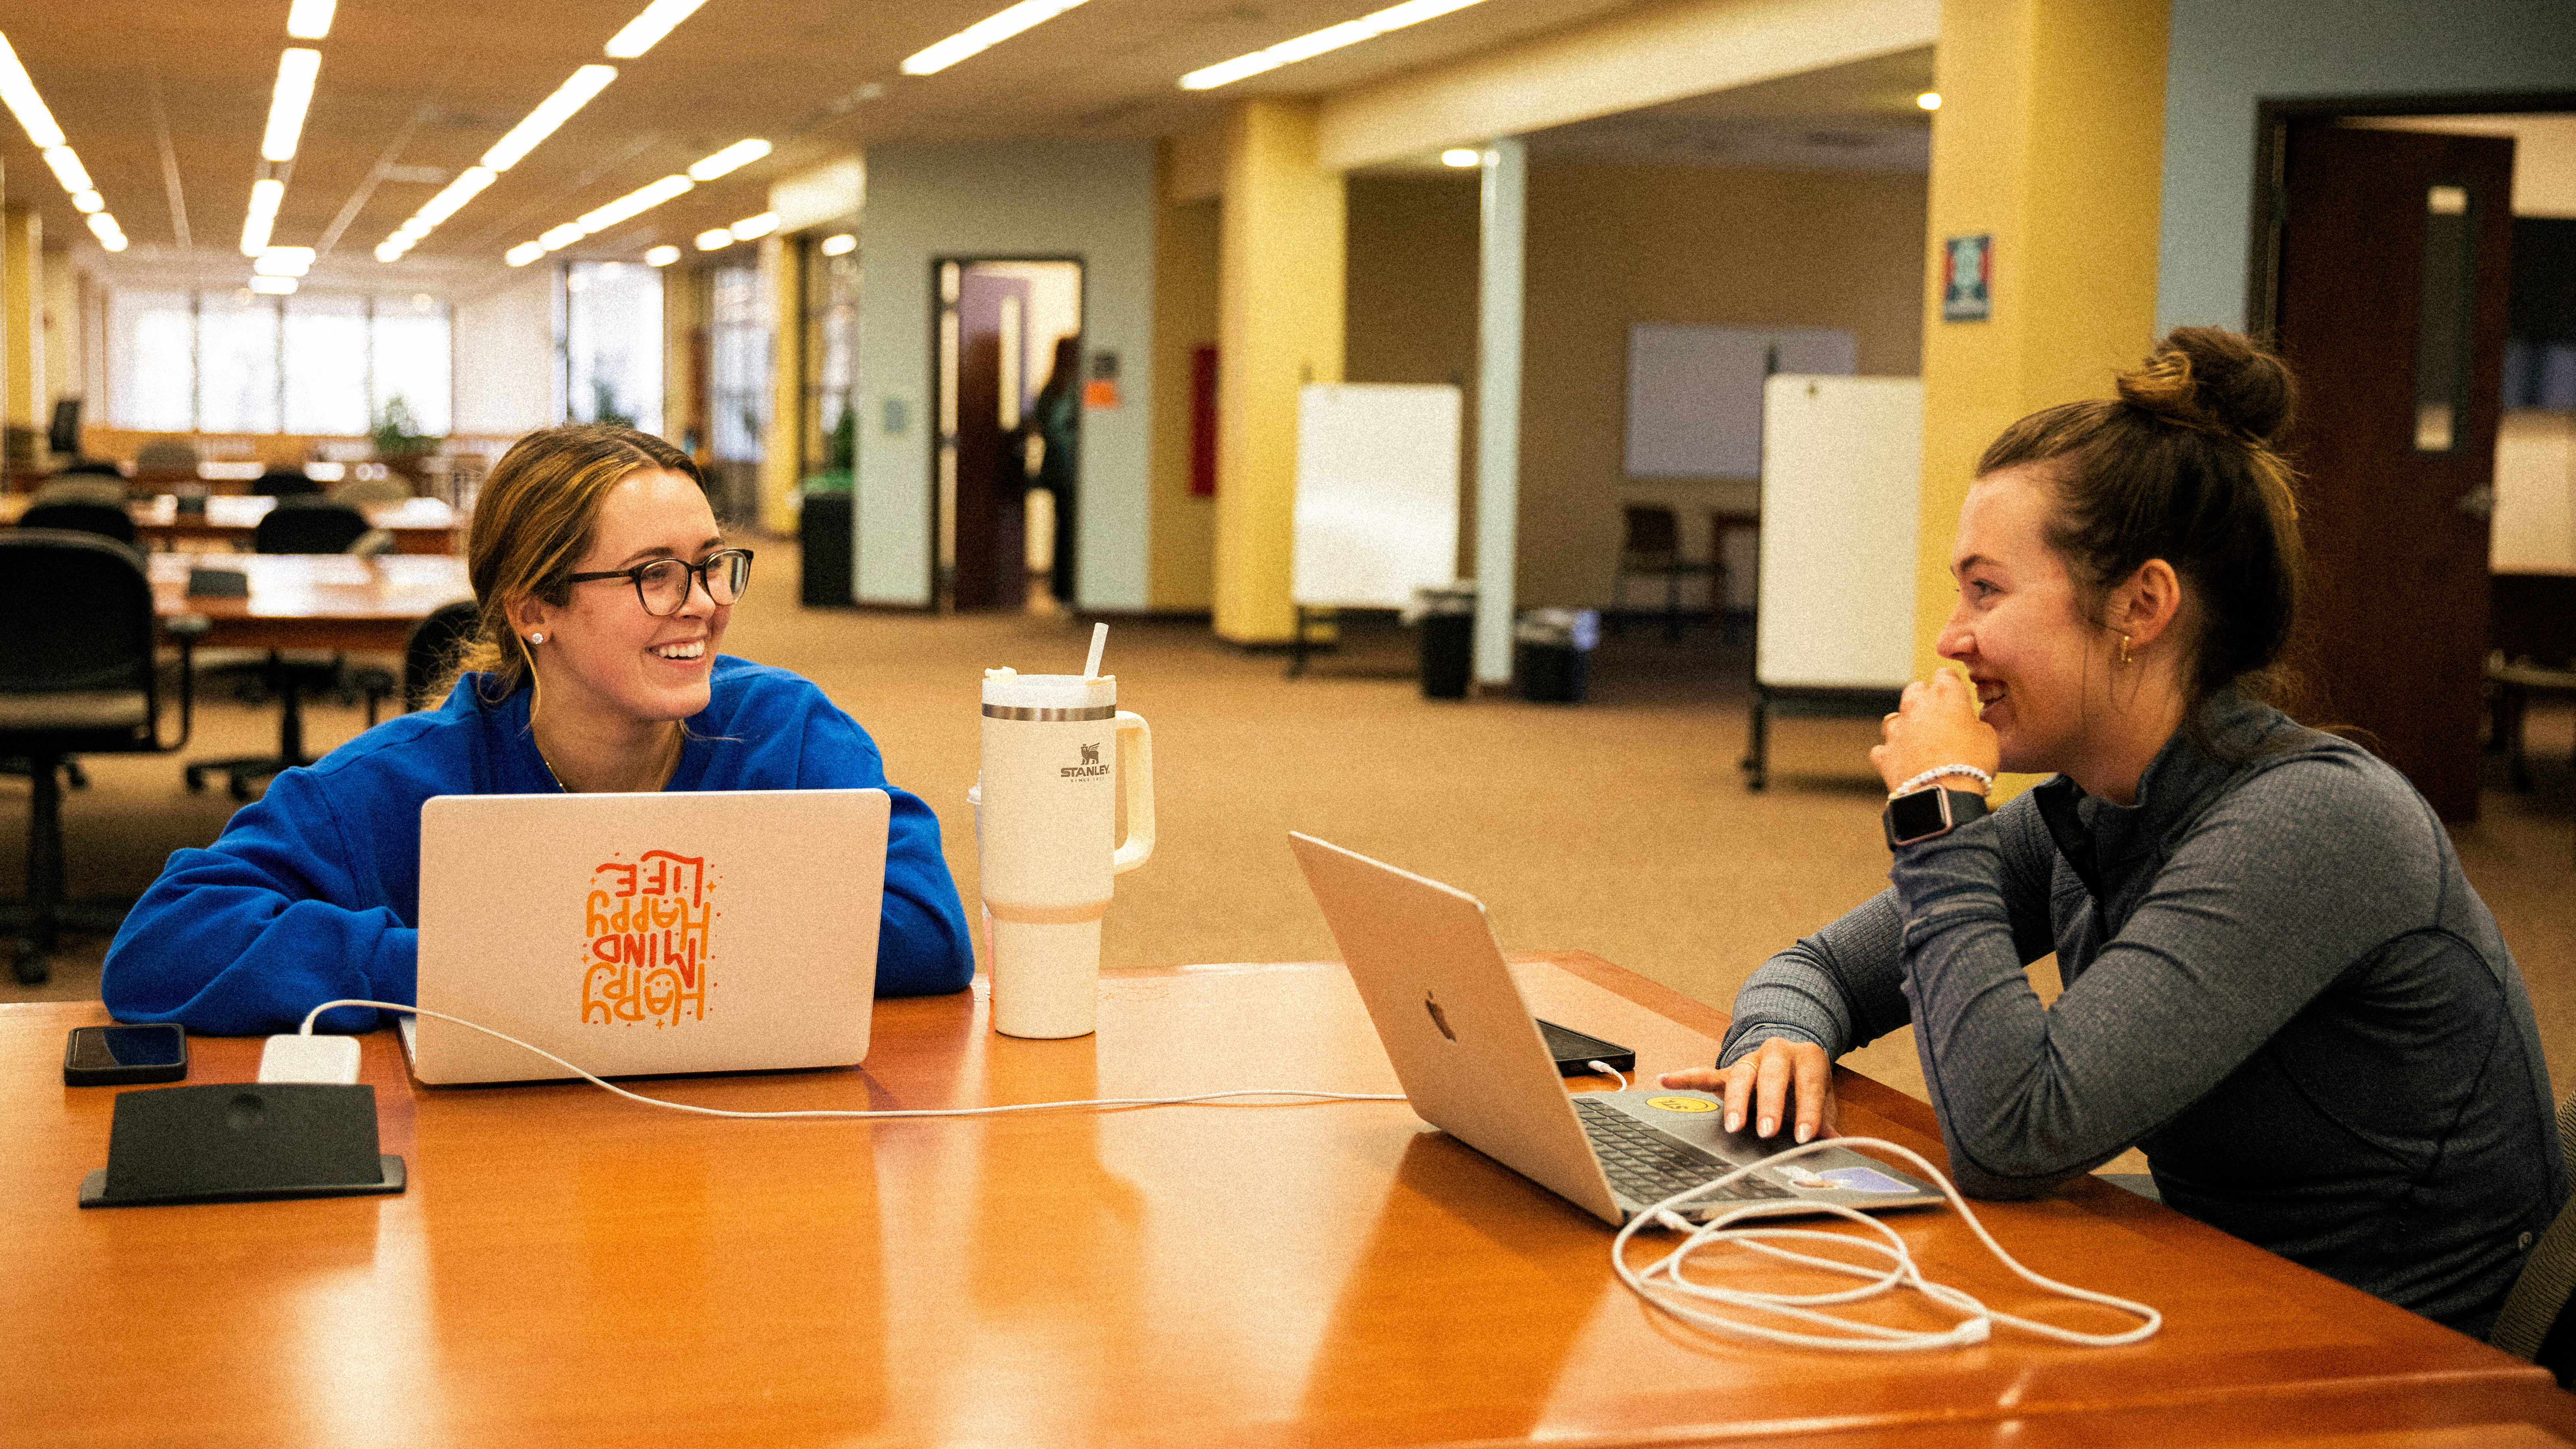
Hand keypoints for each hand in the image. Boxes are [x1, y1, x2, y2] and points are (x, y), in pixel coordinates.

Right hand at [1659, 1036, 1838, 1142]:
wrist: (1792, 1058)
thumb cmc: (1806, 1083)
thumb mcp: (1823, 1099)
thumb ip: (1825, 1119)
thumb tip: (1834, 1142)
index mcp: (1806, 1058)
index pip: (1807, 1083)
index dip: (1807, 1110)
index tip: (1805, 1135)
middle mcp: (1776, 1053)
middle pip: (1771, 1075)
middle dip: (1768, 1104)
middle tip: (1766, 1131)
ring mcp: (1750, 1061)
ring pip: (1740, 1075)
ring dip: (1736, 1101)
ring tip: (1733, 1125)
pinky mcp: (1727, 1071)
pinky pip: (1705, 1073)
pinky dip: (1685, 1077)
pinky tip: (1665, 1080)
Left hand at [1870, 668, 1998, 794]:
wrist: (1945, 795)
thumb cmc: (1972, 764)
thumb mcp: (1988, 736)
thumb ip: (1974, 722)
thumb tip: (1967, 725)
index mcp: (1945, 694)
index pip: (1945, 675)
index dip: (1952, 684)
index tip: (1956, 694)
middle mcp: (1915, 706)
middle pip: (1916, 690)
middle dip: (1926, 699)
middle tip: (1939, 716)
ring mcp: (1896, 729)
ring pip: (1894, 718)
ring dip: (1906, 725)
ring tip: (1920, 740)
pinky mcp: (1884, 753)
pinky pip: (1884, 748)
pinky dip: (1893, 753)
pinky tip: (1905, 761)